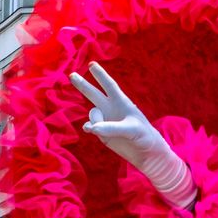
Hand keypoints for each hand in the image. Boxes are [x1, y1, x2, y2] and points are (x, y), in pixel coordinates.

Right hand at [69, 62, 194, 206]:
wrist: (146, 153)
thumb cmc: (144, 136)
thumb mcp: (131, 129)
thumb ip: (111, 128)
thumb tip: (91, 128)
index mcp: (121, 102)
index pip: (109, 85)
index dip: (100, 75)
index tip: (91, 64)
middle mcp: (111, 109)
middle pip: (93, 93)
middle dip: (82, 84)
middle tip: (71, 75)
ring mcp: (105, 120)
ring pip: (92, 114)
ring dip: (96, 120)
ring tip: (109, 130)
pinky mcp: (101, 133)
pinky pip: (90, 127)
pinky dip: (90, 128)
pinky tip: (93, 130)